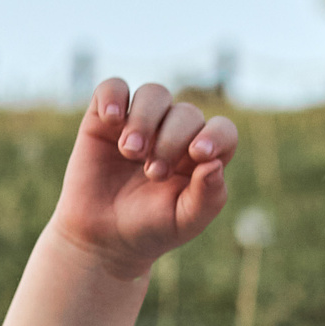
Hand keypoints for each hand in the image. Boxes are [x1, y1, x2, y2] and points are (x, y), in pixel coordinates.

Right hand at [52, 78, 237, 278]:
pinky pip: (113, 88)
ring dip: (145, 120)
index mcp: (201, 156)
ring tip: (131, 152)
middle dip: (171, 140)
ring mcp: (141, 122)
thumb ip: (208, 197)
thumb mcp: (185, 221)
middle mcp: (175, 133)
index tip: (198, 154)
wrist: (102, 237)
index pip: (222, 130)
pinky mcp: (105, 118)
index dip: (216, 135)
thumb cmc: (151, 229)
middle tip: (153, 174)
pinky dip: (113, 97)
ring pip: (154, 94)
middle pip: (185, 113)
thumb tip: (215, 164)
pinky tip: (112, 120)